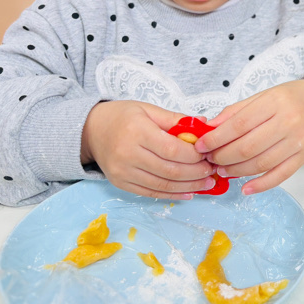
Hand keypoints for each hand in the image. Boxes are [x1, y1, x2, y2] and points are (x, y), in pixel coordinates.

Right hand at [81, 100, 216, 198]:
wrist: (90, 130)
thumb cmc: (121, 116)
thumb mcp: (147, 109)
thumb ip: (175, 119)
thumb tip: (204, 124)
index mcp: (137, 131)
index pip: (172, 149)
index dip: (194, 155)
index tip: (209, 155)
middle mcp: (127, 153)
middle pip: (169, 170)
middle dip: (196, 173)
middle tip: (212, 172)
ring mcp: (122, 172)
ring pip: (162, 184)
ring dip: (188, 187)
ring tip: (206, 184)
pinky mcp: (120, 183)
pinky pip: (150, 193)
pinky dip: (172, 194)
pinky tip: (188, 193)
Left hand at [195, 79, 303, 194]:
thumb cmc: (290, 99)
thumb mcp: (263, 96)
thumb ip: (236, 112)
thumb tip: (209, 129)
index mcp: (275, 102)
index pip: (239, 124)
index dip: (216, 138)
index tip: (201, 146)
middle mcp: (289, 121)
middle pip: (248, 147)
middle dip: (223, 157)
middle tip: (210, 160)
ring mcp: (298, 142)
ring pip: (261, 163)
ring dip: (237, 171)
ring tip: (223, 170)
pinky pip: (280, 176)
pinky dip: (261, 185)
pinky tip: (245, 188)